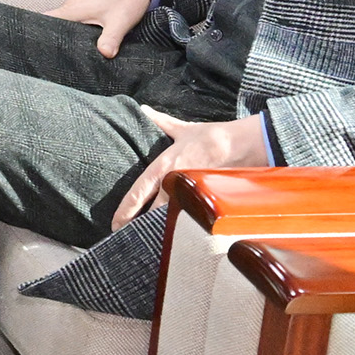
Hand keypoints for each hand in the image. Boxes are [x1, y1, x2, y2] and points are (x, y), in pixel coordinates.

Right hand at [50, 0, 155, 58]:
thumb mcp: (119, 22)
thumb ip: (110, 40)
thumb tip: (104, 54)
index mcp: (73, 10)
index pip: (45, 21)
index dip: (39, 34)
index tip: (42, 48)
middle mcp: (73, 5)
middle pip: (54, 24)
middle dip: (56, 39)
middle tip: (61, 56)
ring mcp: (80, 4)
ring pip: (66, 22)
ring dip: (69, 34)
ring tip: (75, 50)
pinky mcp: (89, 5)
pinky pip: (77, 19)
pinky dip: (79, 29)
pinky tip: (89, 38)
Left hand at [110, 110, 272, 231]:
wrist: (239, 144)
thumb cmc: (209, 137)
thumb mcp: (182, 129)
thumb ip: (161, 122)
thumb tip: (145, 109)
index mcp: (162, 166)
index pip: (138, 192)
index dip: (125, 210)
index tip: (115, 223)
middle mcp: (172, 181)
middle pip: (151, 211)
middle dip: (139, 226)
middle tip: (128, 239)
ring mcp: (189, 193)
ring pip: (169, 217)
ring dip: (160, 229)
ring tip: (150, 244)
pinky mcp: (205, 200)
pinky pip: (189, 217)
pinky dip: (182, 227)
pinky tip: (178, 238)